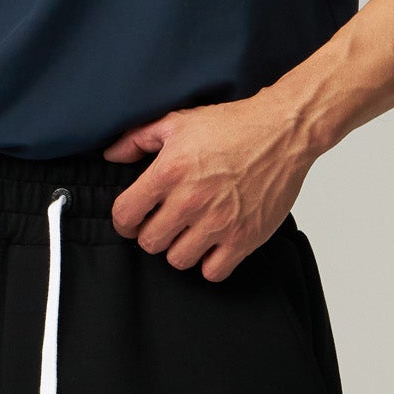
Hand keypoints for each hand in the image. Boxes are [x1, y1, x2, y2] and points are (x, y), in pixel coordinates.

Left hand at [99, 95, 312, 280]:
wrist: (283, 132)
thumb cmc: (233, 126)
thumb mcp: (178, 121)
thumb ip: (138, 139)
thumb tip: (111, 156)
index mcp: (169, 172)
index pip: (125, 215)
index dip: (124, 219)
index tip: (133, 217)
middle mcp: (191, 200)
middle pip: (150, 242)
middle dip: (151, 233)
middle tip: (164, 222)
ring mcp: (219, 223)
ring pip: (178, 260)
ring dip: (179, 248)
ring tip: (189, 231)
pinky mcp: (245, 238)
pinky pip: (213, 272)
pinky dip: (210, 263)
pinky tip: (213, 244)